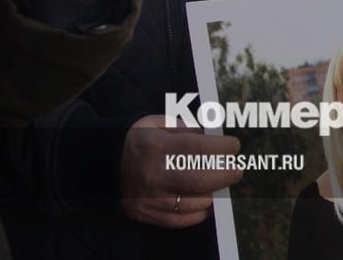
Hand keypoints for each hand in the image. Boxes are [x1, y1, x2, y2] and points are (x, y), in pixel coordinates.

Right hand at [120, 115, 242, 228]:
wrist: (106, 163)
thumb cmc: (140, 139)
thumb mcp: (159, 123)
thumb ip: (187, 128)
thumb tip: (214, 137)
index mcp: (156, 146)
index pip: (199, 148)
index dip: (222, 147)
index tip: (234, 146)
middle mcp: (153, 174)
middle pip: (201, 179)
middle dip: (226, 174)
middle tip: (236, 170)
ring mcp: (150, 197)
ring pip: (194, 202)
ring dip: (213, 193)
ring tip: (219, 184)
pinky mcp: (147, 213)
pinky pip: (181, 219)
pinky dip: (199, 212)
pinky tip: (207, 202)